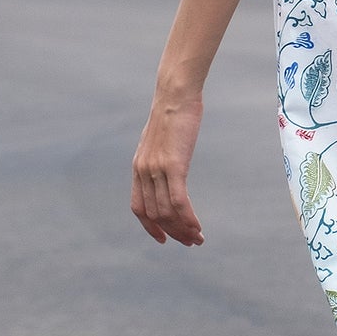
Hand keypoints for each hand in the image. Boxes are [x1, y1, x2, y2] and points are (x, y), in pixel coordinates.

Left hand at [131, 89, 204, 246]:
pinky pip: (179, 202)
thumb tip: (167, 168)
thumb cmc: (173, 112)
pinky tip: (198, 226)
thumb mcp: (160, 139)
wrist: (175, 94)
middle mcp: (143, 171)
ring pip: (167, 212)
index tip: (163, 239)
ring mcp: (157, 169)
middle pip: (155, 214)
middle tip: (190, 241)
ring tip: (198, 237)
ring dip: (184, 229)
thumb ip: (159, 156)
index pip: (139, 208)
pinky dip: (188, 218)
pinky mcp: (173, 166)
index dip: (150, 227)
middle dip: (173, 232)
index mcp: (138, 167)